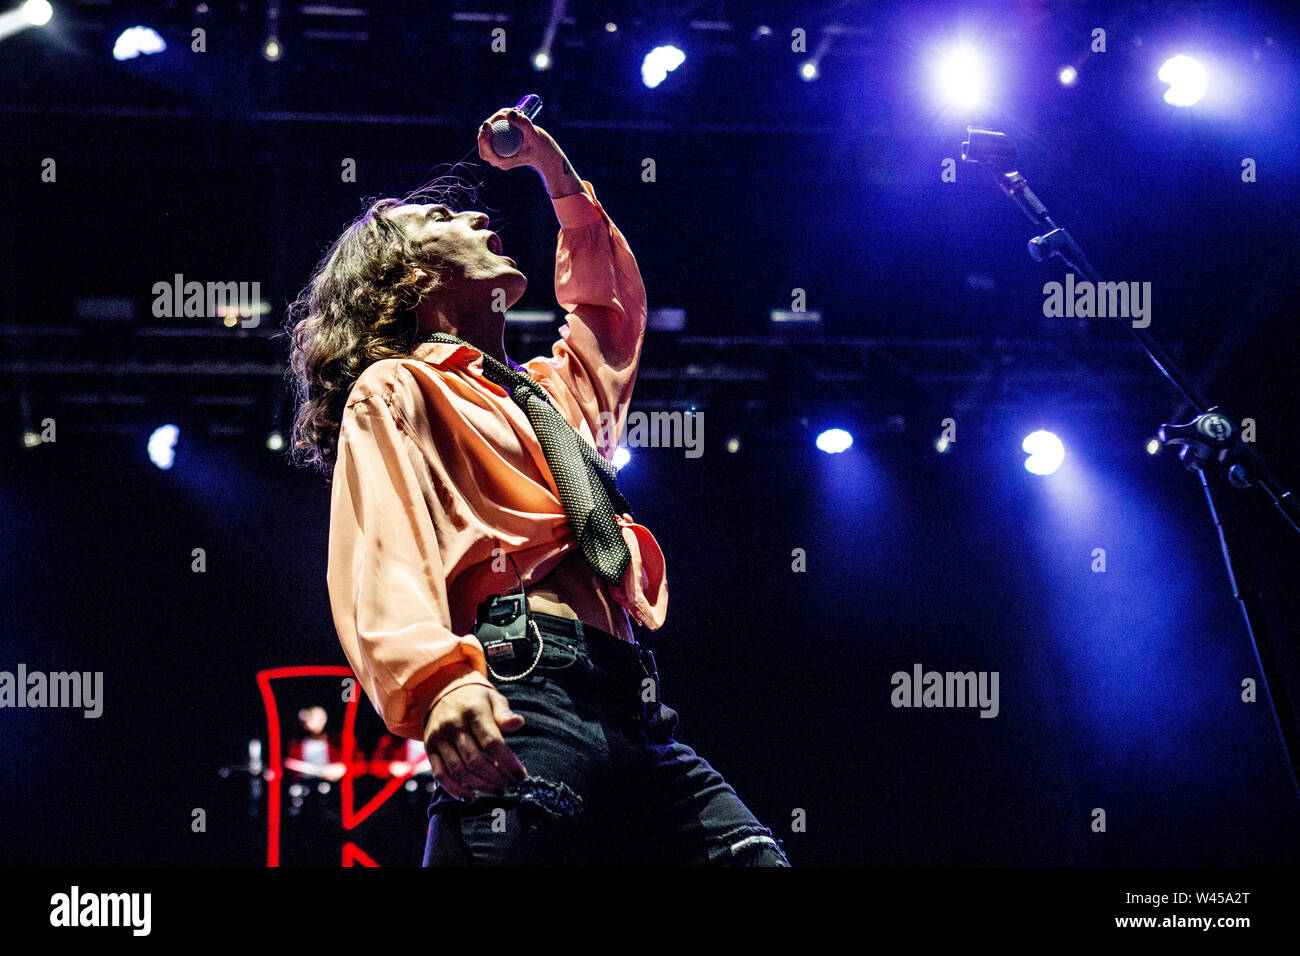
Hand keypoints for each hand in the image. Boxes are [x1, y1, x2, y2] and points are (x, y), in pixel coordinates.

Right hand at [424, 683, 527, 799]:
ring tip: (497, 790)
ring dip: (480, 786)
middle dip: (496, 778)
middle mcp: (453, 725)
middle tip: (509, 785)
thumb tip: (518, 723)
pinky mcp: (429, 748)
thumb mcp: (493, 698)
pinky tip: (471, 796)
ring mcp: (439, 738)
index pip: (492, 743)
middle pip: (475, 760)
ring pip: (458, 771)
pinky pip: (440, 774)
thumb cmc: (475, 699)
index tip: (521, 776)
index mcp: (473, 711)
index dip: (508, 763)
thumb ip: (504, 713)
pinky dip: (455, 790)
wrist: (440, 691)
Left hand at [476, 108, 557, 171]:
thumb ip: (523, 124)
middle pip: (484, 142)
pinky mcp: (501, 147)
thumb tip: (509, 113)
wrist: (546, 155)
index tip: (487, 123)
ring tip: (508, 112)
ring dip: (494, 122)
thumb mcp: (534, 135)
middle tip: (502, 113)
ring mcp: (499, 153)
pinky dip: (499, 123)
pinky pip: (494, 134)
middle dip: (489, 125)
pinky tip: (507, 114)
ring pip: (488, 136)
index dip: (483, 137)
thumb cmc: (541, 148)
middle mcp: (498, 159)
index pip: (486, 151)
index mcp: (503, 162)